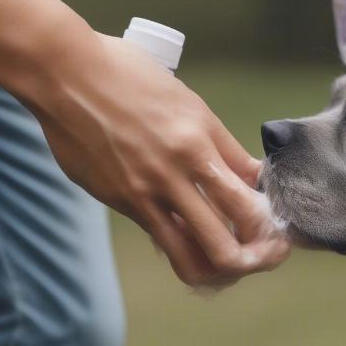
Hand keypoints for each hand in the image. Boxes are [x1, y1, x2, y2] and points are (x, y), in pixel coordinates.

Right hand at [31, 28, 289, 289]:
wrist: (67, 76)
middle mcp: (180, 170)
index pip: (249, 195)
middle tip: (267, 255)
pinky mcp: (122, 202)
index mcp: (201, 139)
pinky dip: (186, 251)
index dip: (271, 221)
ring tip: (234, 263)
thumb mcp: (188, 102)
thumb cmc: (130, 77)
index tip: (277, 225)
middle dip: (258, 256)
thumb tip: (251, 176)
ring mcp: (148, 191)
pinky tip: (194, 245)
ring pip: (196, 256)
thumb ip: (221, 144)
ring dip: (223, 269)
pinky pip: (164, 242)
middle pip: (232, 237)